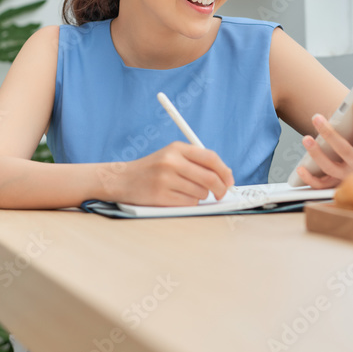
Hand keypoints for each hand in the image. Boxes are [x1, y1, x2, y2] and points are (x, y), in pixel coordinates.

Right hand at [98, 141, 234, 205]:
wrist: (123, 179)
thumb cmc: (153, 169)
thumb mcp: (172, 155)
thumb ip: (196, 161)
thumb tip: (225, 174)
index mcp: (177, 148)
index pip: (211, 158)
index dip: (225, 171)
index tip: (229, 180)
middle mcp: (171, 161)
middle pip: (210, 178)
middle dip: (220, 189)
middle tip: (221, 193)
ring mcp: (165, 179)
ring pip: (201, 193)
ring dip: (200, 196)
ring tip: (185, 191)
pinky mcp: (161, 196)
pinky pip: (189, 203)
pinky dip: (189, 203)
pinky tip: (177, 197)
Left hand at [295, 101, 352, 188]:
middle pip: (343, 149)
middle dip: (329, 133)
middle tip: (316, 118)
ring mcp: (347, 176)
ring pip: (330, 167)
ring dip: (317, 154)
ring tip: (306, 139)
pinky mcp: (336, 185)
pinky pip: (321, 185)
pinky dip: (310, 178)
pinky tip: (300, 167)